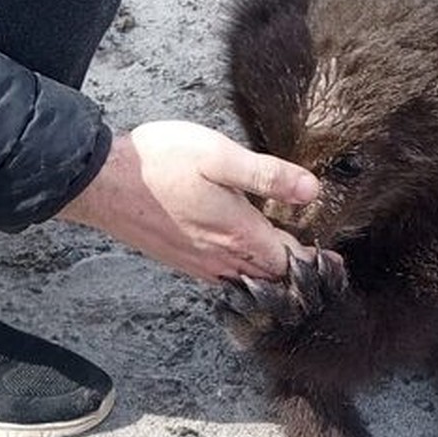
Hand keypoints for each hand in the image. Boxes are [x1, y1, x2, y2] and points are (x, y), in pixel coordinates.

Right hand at [56, 121, 318, 282]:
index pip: (290, 260)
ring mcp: (197, 263)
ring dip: (269, 275)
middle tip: (321, 266)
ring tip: (290, 266)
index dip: (315, 262)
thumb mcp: (220, 156)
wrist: (102, 182)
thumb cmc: (160, 163)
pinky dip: (242, 272)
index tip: (335, 261)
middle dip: (296, 273)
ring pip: (246, 279)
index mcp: (239, 234)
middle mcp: (221, 258)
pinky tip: (242, 258)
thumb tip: (312, 190)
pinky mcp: (179, 259)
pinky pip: (221, 276)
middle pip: (270, 276)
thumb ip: (267, 176)